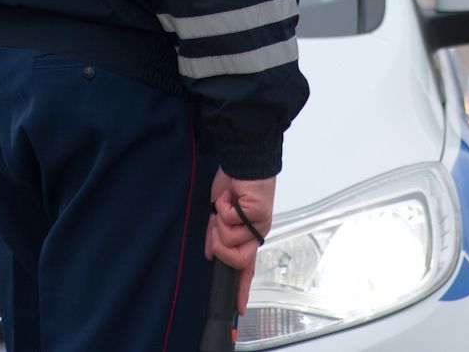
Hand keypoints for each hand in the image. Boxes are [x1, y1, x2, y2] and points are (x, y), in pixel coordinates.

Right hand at [202, 169, 275, 313]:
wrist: (243, 161)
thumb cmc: (233, 184)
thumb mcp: (218, 214)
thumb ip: (214, 236)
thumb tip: (210, 254)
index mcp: (247, 235)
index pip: (245, 267)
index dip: (241, 288)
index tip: (237, 307)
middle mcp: (255, 233)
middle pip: (237, 260)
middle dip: (219, 244)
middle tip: (218, 224)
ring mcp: (258, 225)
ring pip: (231, 241)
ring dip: (221, 222)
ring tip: (228, 205)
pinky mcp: (258, 214)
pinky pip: (232, 222)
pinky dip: (225, 208)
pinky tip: (233, 197)